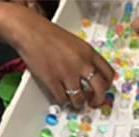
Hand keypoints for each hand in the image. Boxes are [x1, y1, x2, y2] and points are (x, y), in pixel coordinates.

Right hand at [0, 3, 114, 108]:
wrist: (30, 31)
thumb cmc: (51, 36)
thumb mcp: (77, 44)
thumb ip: (87, 59)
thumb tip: (93, 76)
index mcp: (90, 53)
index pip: (109, 74)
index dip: (108, 86)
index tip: (105, 90)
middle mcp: (82, 64)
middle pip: (100, 89)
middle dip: (98, 100)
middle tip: (94, 103)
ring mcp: (67, 73)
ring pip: (80, 98)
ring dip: (79, 103)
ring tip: (76, 103)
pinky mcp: (52, 80)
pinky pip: (62, 98)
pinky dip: (63, 101)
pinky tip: (62, 98)